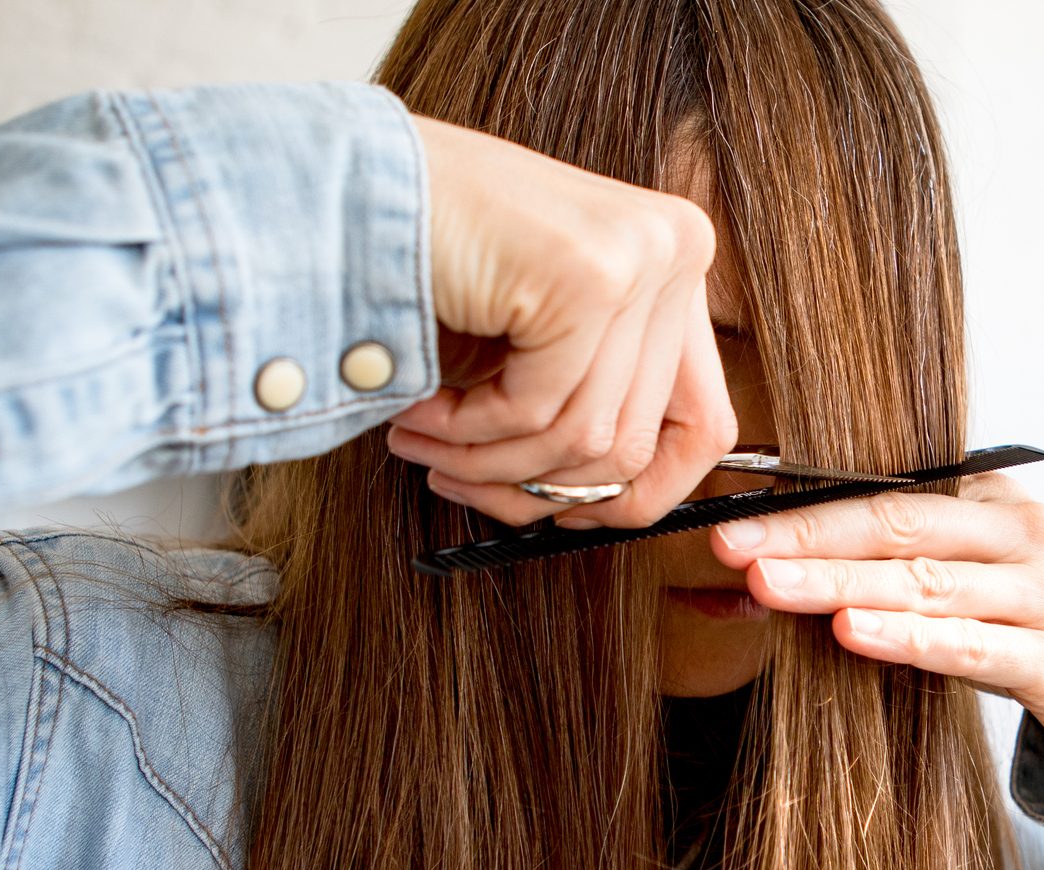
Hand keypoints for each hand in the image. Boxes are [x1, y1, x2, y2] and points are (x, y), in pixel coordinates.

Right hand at [385, 116, 737, 526]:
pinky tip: (419, 408)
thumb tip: (619, 506)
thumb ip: (597, 403)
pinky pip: (538, 412)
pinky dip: (467, 430)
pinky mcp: (589, 275)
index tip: (560, 514)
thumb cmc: (434, 260)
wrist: (338, 181)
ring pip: (585, 441)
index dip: (635, 495)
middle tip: (458, 480)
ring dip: (489, 463)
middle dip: (537, 489)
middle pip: (639, 446)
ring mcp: (641, 256)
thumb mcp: (542, 341)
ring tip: (424, 444)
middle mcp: (679, 249)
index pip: (704, 426)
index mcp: (679, 262)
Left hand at [708, 475, 1043, 761]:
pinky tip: (851, 631)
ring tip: (772, 584)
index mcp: (987, 495)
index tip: (732, 520)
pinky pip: (971, 645)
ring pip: (927, 582)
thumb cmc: (1014, 624)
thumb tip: (732, 588)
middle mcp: (1019, 530)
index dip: (804, 505)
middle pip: (899, 525)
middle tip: (734, 545)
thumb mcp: (951, 585)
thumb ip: (863, 576)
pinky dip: (908, 637)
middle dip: (808, 536)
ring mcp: (1042, 591)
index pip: (884, 491)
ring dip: (841, 582)